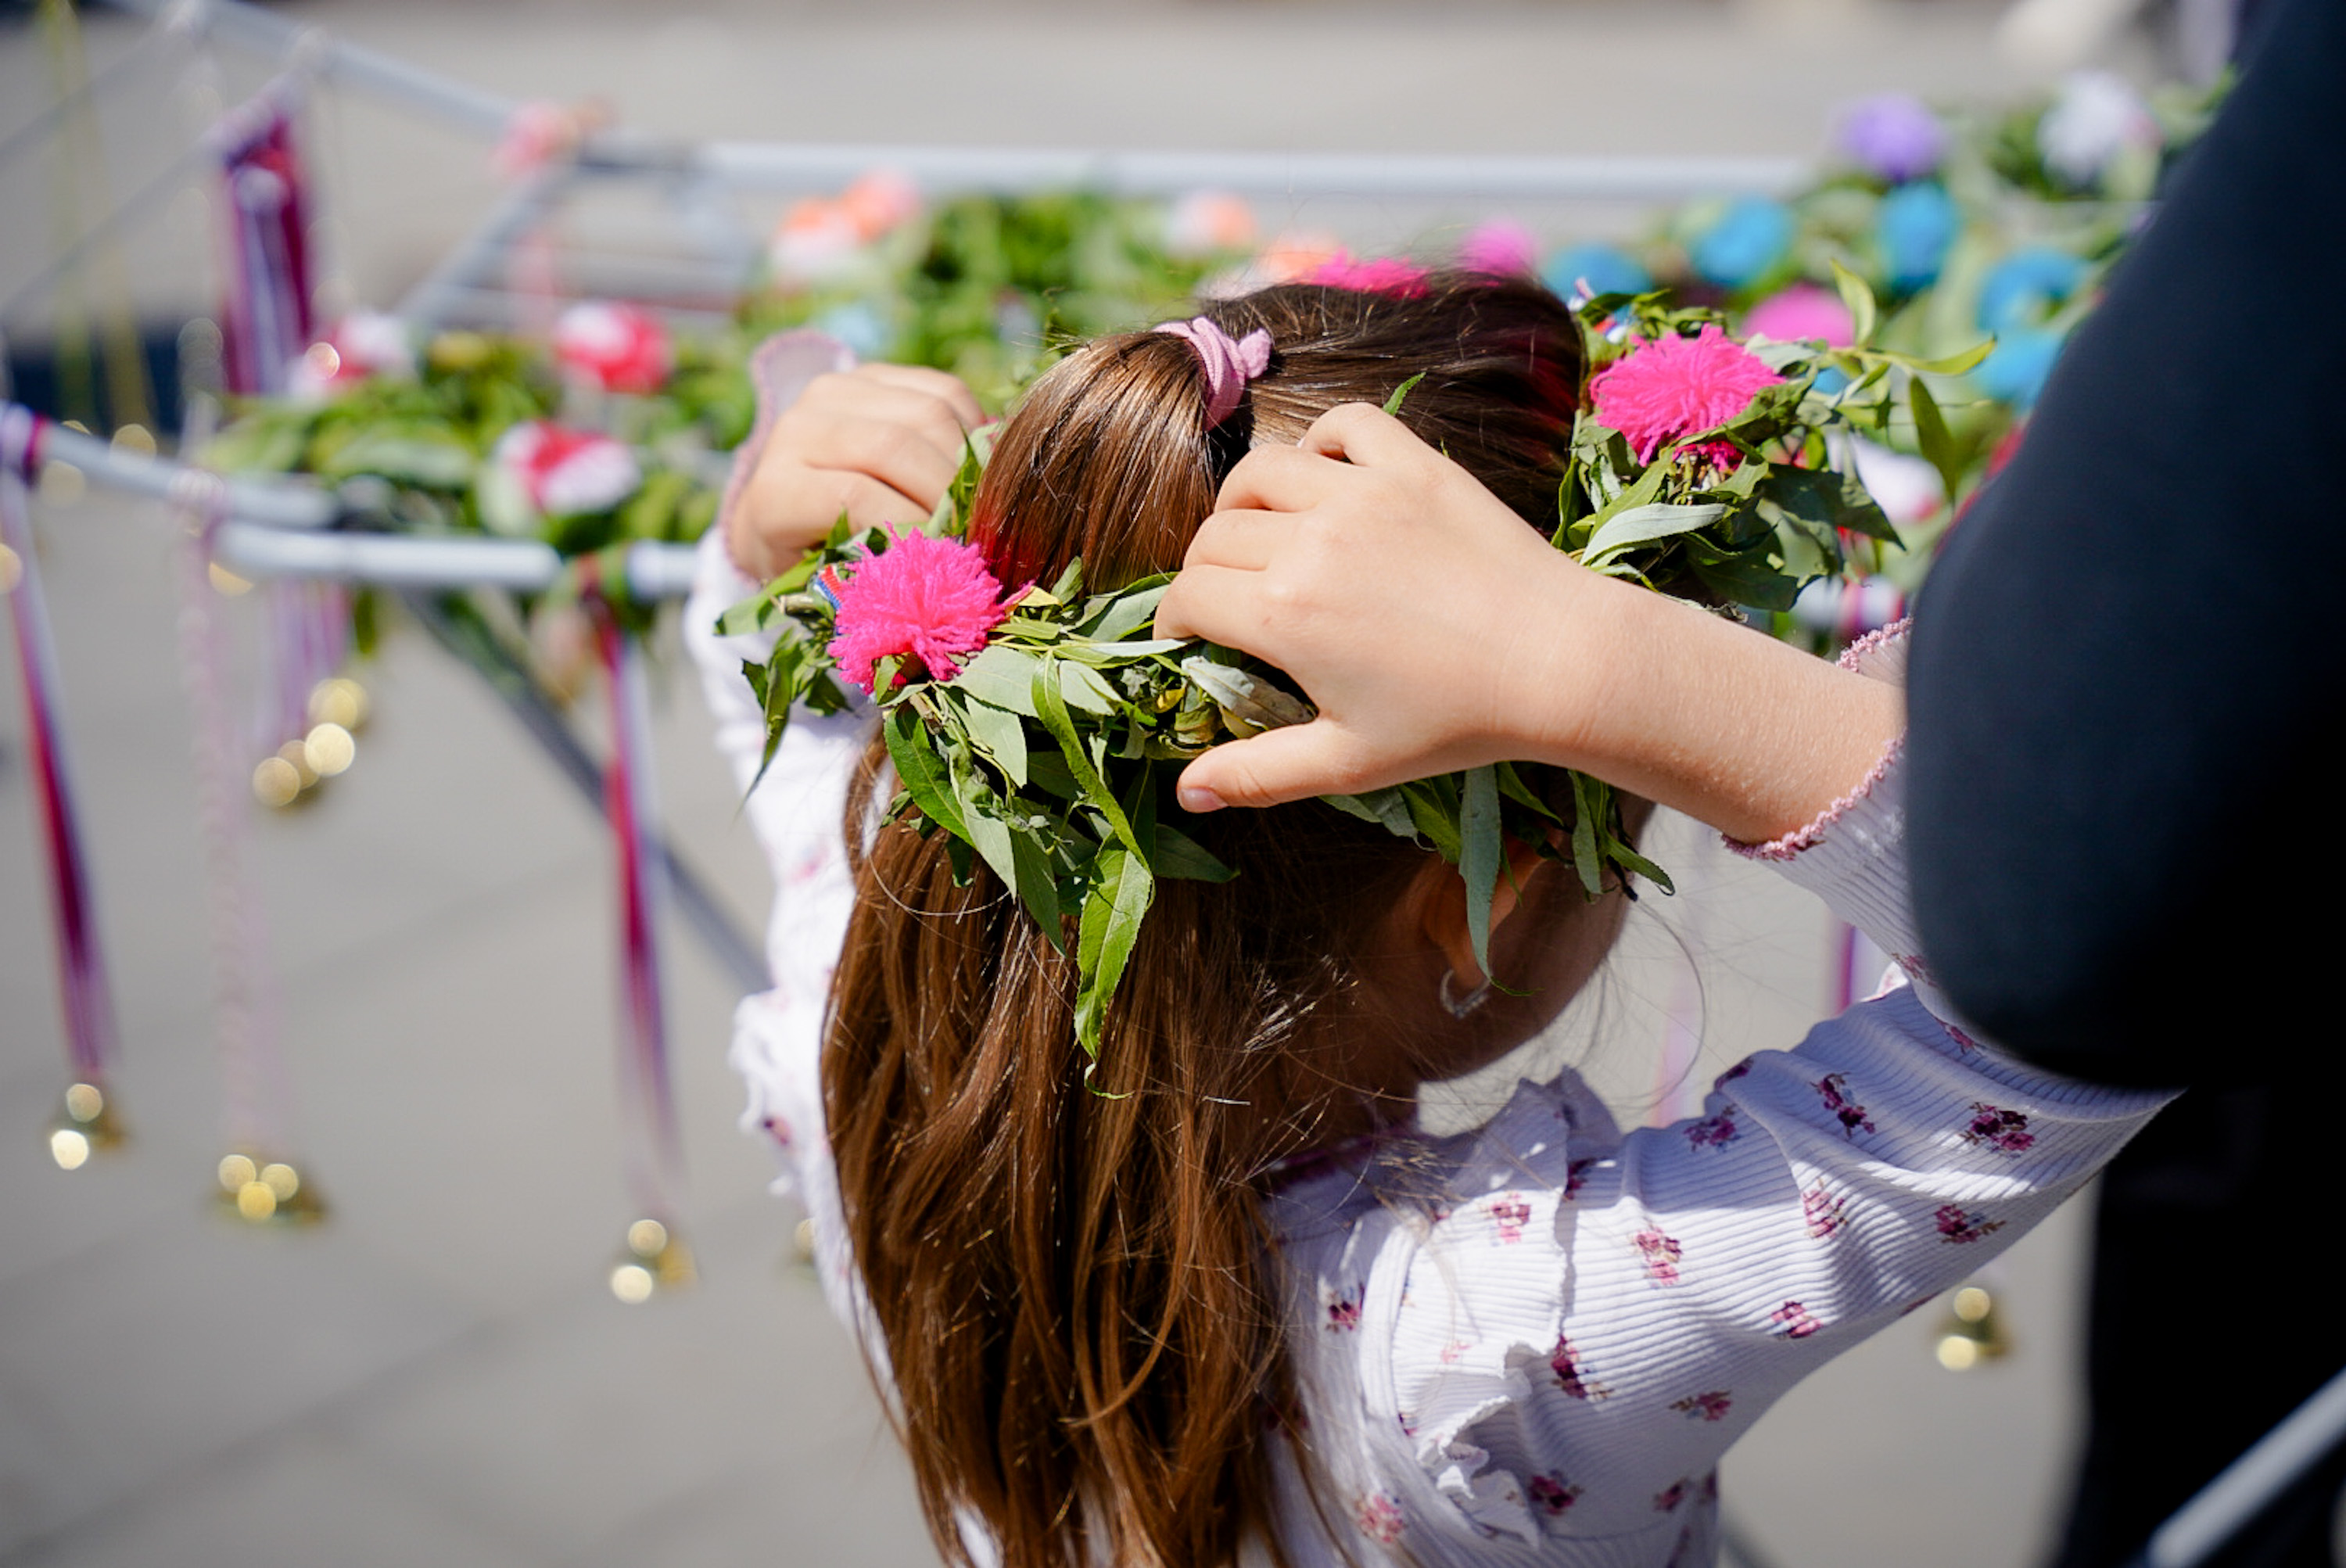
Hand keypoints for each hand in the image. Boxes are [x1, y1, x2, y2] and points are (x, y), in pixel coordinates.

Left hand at [725, 363, 985, 581]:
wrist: (788, 505)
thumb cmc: (813, 559)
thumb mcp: (829, 583)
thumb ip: (875, 575)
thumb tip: (942, 566)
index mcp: (776, 490)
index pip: (855, 496)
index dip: (911, 525)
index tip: (946, 557)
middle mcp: (798, 428)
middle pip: (894, 445)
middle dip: (949, 492)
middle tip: (978, 529)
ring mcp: (836, 392)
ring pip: (928, 412)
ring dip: (970, 462)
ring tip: (981, 502)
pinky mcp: (873, 374)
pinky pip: (945, 390)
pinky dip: (973, 429)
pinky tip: (974, 467)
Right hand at [1154, 403, 1903, 842]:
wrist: (1561, 663)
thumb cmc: (1454, 722)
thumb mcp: (1349, 762)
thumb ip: (1259, 773)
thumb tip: (1187, 792)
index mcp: (1282, 613)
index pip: (1186, 598)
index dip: (1175, 624)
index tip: (1190, 641)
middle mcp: (1308, 540)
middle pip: (1212, 537)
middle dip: (1203, 572)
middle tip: (1228, 601)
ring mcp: (1361, 493)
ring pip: (1260, 472)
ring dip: (1242, 504)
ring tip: (1259, 534)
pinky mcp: (1412, 465)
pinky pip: (1344, 425)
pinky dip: (1322, 444)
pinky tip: (1326, 478)